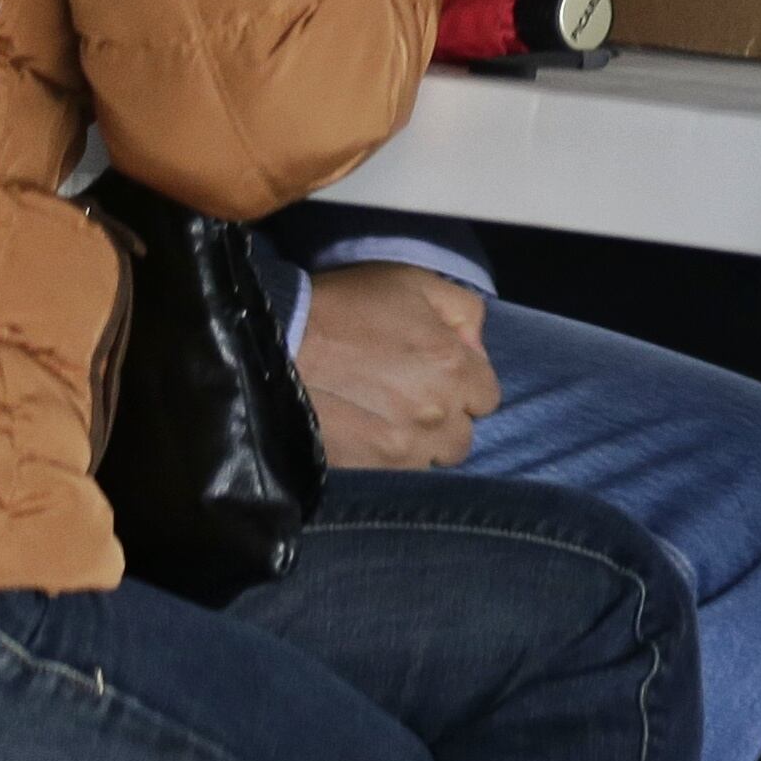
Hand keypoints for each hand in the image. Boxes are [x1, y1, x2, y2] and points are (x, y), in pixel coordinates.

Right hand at [293, 264, 496, 472]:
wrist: (274, 344)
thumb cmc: (344, 306)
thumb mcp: (414, 283)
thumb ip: (464, 311)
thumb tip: (476, 349)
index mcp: (453, 367)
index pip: (487, 396)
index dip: (462, 383)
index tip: (435, 375)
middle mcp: (436, 414)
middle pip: (461, 436)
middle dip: (443, 419)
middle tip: (407, 399)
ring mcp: (402, 450)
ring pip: (430, 462)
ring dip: (416, 445)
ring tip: (383, 421)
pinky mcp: (368, 472)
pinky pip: (396, 478)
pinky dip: (386, 462)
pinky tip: (364, 437)